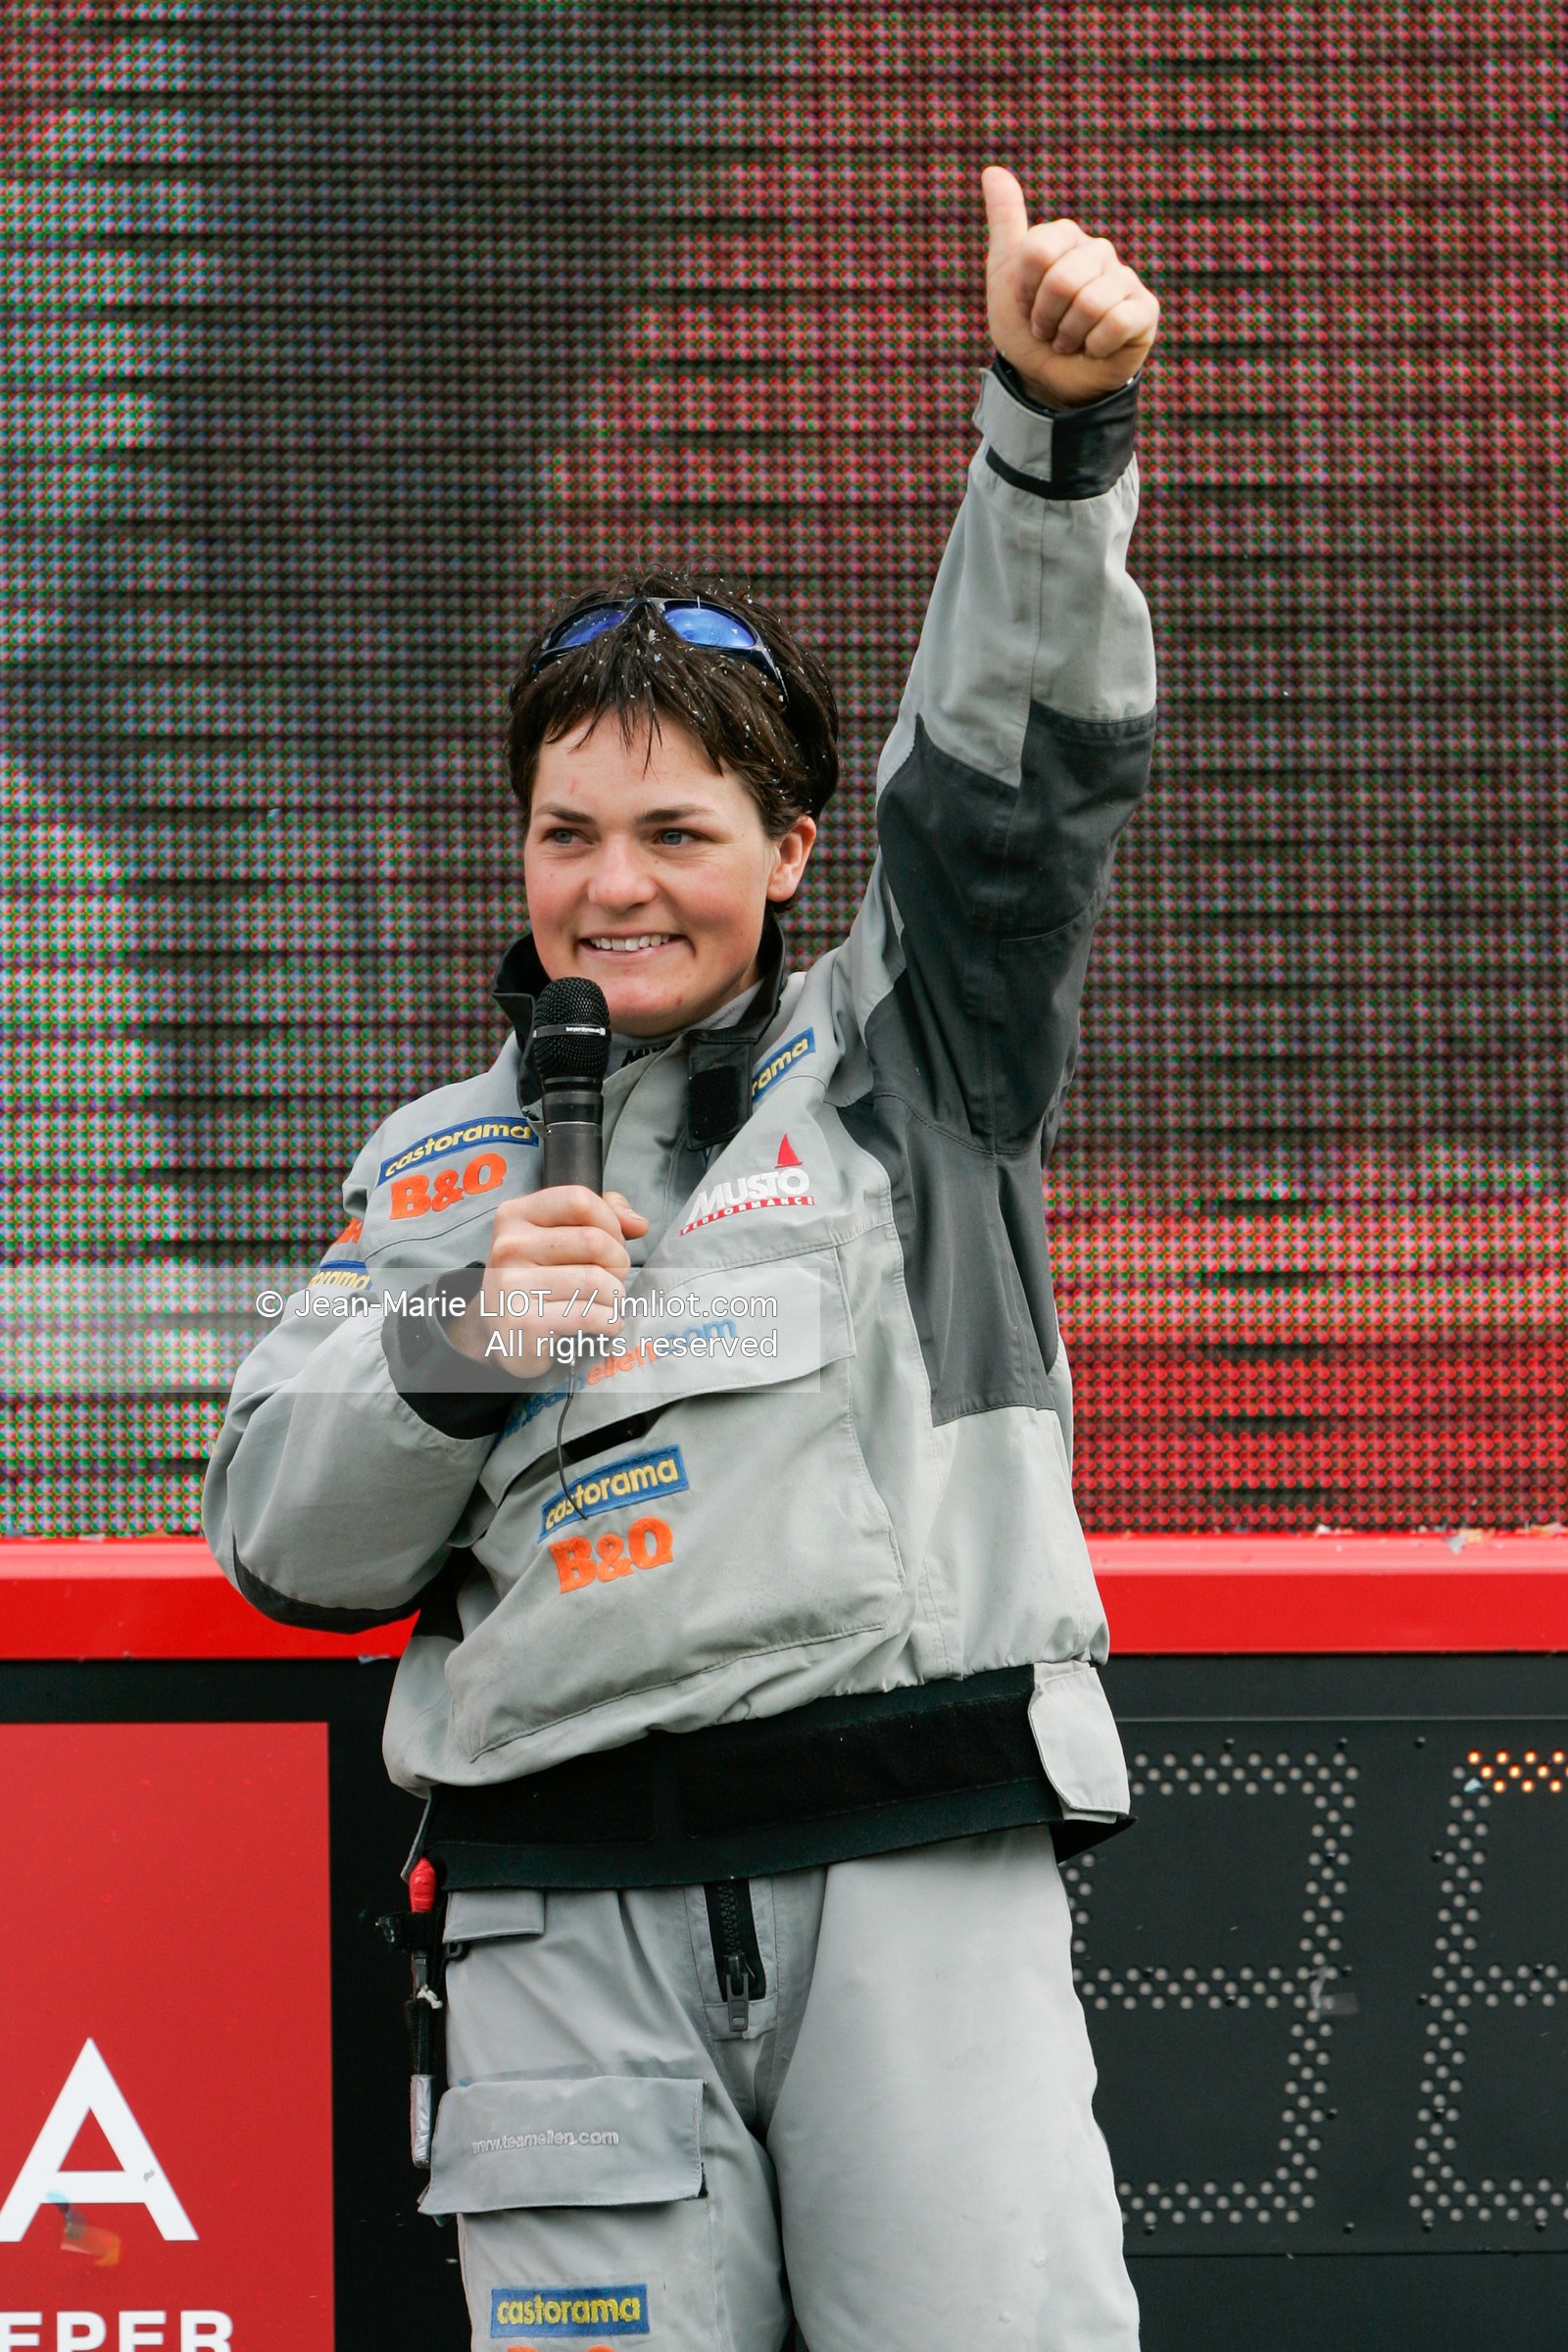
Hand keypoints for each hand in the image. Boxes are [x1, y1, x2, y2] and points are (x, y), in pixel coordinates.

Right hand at [443, 1186, 649, 1378]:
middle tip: (614, 1277)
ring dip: (616, 1295)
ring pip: (596, 1280)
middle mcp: (509, 1246)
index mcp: (516, 1215)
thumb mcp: (558, 1236)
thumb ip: (601, 1215)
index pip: (580, 1199)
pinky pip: (588, 1315)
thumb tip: (638, 1223)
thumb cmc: (538, 1279)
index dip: (610, 1221)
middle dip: (619, 1262)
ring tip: (608, 1302)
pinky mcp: (525, 1323)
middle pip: (594, 1241)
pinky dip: (609, 1321)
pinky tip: (605, 1323)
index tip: (613, 1241)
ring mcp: (512, 1285)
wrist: (498, 1333)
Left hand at [981, 168, 1158, 408]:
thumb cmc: (1028, 328)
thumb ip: (1005, 223)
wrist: (1048, 378)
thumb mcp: (1005, 276)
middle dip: (1045, 317)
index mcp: (1066, 239)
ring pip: (1089, 302)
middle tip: (1047, 329)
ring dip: (1069, 335)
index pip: (1038, 250)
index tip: (1026, 305)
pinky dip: (1095, 346)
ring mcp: (1125, 280)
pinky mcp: (1144, 310)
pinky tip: (1095, 348)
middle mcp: (1098, 251)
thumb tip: (991, 170)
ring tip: (1069, 340)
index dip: (1025, 289)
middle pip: (1062, 279)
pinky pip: (1116, 322)